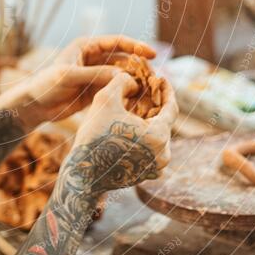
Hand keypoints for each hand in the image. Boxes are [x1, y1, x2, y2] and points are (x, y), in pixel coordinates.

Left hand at [0, 35, 157, 130]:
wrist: (35, 105)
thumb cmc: (46, 85)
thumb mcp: (69, 76)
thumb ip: (95, 74)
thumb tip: (123, 76)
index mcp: (87, 46)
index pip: (117, 42)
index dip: (136, 46)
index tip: (152, 54)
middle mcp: (94, 58)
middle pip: (124, 59)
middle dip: (139, 67)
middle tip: (154, 78)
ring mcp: (97, 75)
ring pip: (122, 76)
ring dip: (135, 82)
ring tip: (149, 91)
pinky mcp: (97, 91)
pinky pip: (116, 89)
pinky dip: (127, 94)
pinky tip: (138, 101)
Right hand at [61, 72, 176, 194]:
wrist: (83, 173)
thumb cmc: (94, 136)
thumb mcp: (105, 99)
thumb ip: (122, 81)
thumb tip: (133, 81)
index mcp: (159, 136)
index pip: (171, 107)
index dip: (166, 90)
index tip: (161, 79)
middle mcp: (164, 154)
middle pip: (164, 122)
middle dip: (154, 106)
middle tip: (145, 92)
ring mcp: (157, 167)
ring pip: (158, 136)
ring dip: (149, 122)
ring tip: (136, 110)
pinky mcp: (147, 174)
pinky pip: (152, 150)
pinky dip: (144, 137)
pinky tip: (130, 128)